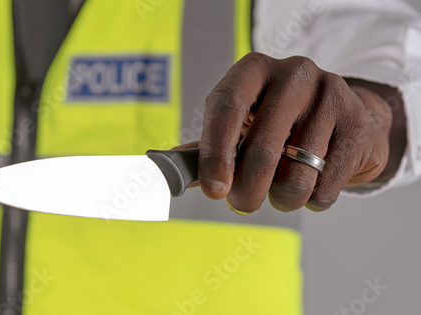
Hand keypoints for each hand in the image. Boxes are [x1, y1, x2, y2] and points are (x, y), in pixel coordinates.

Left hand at [196, 52, 394, 212]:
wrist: (345, 120)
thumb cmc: (282, 124)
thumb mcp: (244, 123)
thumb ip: (209, 145)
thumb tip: (169, 168)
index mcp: (254, 69)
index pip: (225, 105)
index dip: (214, 152)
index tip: (213, 189)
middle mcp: (294, 74)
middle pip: (261, 149)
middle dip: (246, 191)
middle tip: (241, 203)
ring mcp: (331, 96)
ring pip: (296, 177)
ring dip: (281, 199)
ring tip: (281, 190)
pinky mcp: (359, 126)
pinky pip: (325, 188)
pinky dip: (311, 200)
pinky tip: (313, 182)